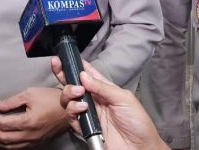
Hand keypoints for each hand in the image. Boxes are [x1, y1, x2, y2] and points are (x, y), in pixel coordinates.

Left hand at [0, 87, 69, 148]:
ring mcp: (33, 140)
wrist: (70, 110)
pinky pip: (17, 148)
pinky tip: (1, 140)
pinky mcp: (36, 142)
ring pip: (9, 146)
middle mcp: (30, 134)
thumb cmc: (53, 100)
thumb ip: (11, 101)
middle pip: (3, 138)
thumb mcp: (30, 94)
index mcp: (28, 122)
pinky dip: (6, 145)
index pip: (3, 123)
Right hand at [51, 57, 169, 149]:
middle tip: (59, 68)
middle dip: (63, 75)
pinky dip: (73, 110)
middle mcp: (94, 100)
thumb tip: (83, 75)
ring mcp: (88, 114)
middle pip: (73, 85)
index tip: (63, 57)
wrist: (139, 147)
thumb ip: (103, 87)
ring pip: (68, 100)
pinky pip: (70, 117)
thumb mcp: (124, 98)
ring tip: (79, 93)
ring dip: (69, 93)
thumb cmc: (138, 122)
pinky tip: (82, 108)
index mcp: (104, 89)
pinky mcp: (84, 128)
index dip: (75, 65)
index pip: (87, 74)